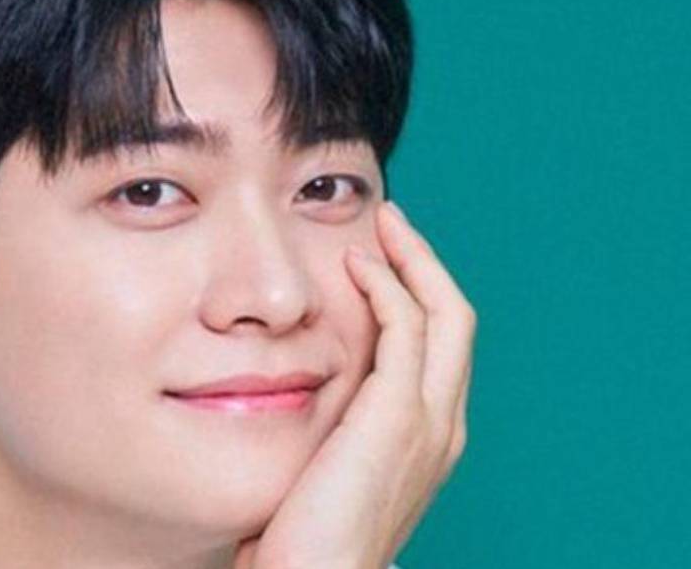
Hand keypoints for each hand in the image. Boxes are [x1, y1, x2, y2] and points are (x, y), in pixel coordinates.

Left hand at [233, 201, 475, 568]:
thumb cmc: (307, 533)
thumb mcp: (327, 464)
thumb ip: (333, 422)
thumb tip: (299, 386)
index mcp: (429, 435)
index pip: (438, 344)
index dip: (416, 293)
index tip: (380, 257)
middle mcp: (442, 423)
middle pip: (455, 318)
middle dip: (425, 263)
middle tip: (389, 223)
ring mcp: (428, 420)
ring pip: (443, 314)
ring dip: (412, 261)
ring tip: (380, 226)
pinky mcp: (398, 416)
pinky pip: (406, 329)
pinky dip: (388, 287)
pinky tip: (357, 265)